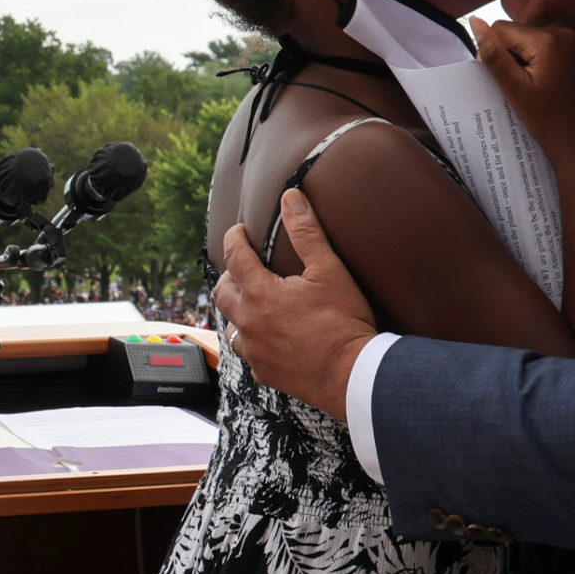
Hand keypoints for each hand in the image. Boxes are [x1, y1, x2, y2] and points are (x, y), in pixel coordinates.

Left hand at [210, 191, 375, 420]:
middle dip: (230, 275)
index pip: (235, 257)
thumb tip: (291, 198)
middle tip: (244, 267)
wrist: (352, 375)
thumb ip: (307, 233)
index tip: (239, 231)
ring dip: (238, 310)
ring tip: (254, 302)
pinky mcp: (264, 372)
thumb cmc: (343, 322)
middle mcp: (248, 323)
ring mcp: (254, 351)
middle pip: (222, 293)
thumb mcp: (329, 270)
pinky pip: (248, 352)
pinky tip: (267, 337)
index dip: (235, 238)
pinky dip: (253, 340)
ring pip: (232, 326)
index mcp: (260, 294)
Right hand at [470, 19, 574, 175]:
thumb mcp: (514, 88)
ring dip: (530, 60)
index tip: (504, 81)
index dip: (494, 53)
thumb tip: (474, 20)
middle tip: (523, 89)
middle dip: (514, 56)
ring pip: (538, 41)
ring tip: (539, 90)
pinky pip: (557, 50)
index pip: (502, 29)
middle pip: (522, 34)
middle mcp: (568, 33)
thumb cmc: (548, 121)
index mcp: (548, 39)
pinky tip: (554, 88)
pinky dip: (549, 64)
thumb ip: (493, 54)